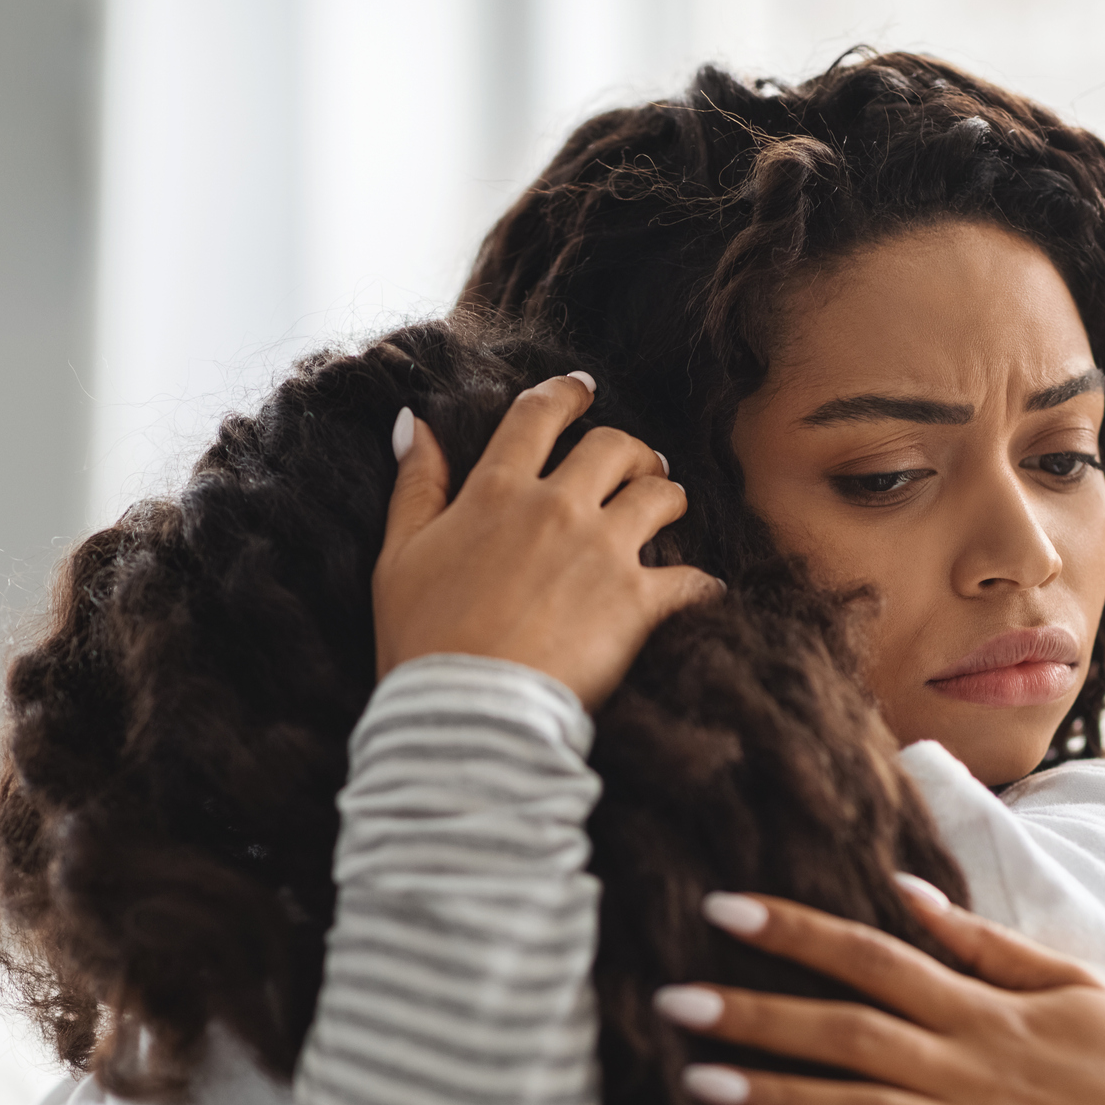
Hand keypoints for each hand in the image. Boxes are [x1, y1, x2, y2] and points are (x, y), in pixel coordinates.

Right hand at [372, 373, 723, 708]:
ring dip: (668, 496)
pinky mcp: (638, 603)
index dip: (565, 395)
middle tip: (638, 464)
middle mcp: (556, 509)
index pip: (538, 418)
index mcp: (497, 493)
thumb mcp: (399, 556)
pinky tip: (705, 590)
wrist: (467, 713)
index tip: (584, 391)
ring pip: (660, 495)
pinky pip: (690, 578)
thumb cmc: (423, 641)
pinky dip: (701, 584)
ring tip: (669, 508)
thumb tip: (415, 425)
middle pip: (613, 448)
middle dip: (631, 450)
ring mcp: (603, 553)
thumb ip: (415, 486)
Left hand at [658, 881, 1104, 1104]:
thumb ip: (982, 944)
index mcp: (982, 1009)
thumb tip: (903, 892)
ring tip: (696, 1084)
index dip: (796, 930)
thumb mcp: (1071, 983)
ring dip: (774, 1097)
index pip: (873, 956)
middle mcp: (966, 1069)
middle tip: (672, 998)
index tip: (724, 907)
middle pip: (844, 1031)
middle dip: (755, 1011)